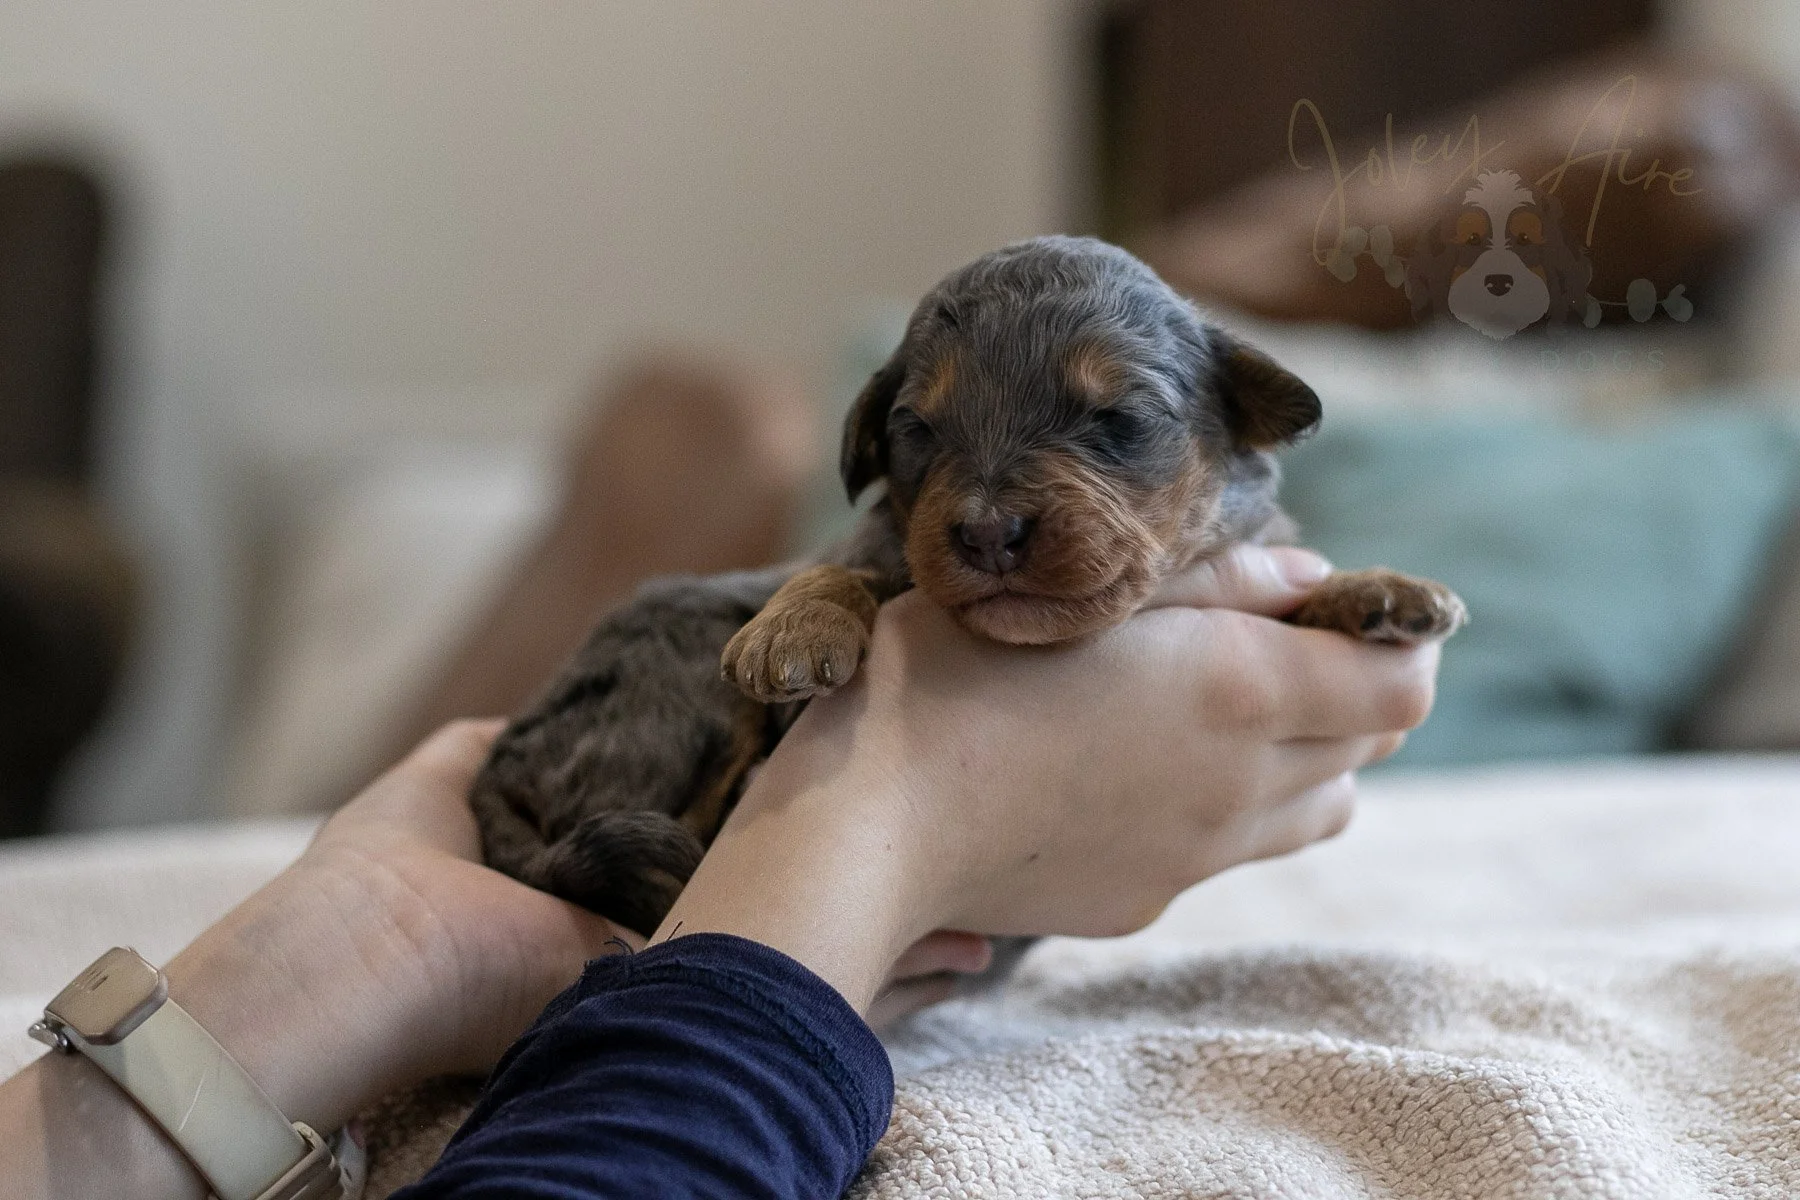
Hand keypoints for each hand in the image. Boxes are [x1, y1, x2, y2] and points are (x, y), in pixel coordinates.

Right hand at [656, 543, 1436, 1010]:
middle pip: (1372, 747)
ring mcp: (1199, 854)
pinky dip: (1227, 807)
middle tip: (1273, 643)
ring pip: (1319, 808)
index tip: (1335, 607)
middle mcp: (1242, 783)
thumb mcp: (1084, 597)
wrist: (870, 825)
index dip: (1392, 637)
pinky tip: (1135, 773)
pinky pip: (1232, 850)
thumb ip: (1218, 583)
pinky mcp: (1148, 899)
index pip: (1403, 682)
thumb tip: (1312, 579)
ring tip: (1216, 713)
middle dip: (1347, 688)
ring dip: (1305, 757)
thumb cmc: (955, 677)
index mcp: (1240, 689)